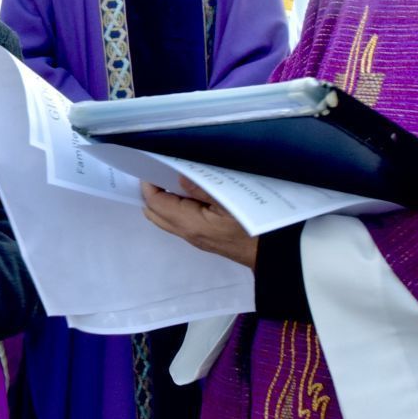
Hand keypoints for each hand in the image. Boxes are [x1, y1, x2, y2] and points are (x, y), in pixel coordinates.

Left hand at [142, 179, 258, 267]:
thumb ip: (202, 188)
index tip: (150, 165)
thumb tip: (179, 177)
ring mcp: (193, 237)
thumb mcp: (229, 201)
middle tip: (159, 170)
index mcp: (189, 223)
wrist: (269, 253)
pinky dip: (175, 205)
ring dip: (163, 199)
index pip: (155, 203)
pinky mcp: (201, 237)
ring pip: (164, 218)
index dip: (148, 184)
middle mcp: (186, 232)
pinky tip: (188, 191)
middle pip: (154, 212)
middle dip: (151, 191)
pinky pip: (178, 220)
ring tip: (172, 177)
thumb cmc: (252, 227)